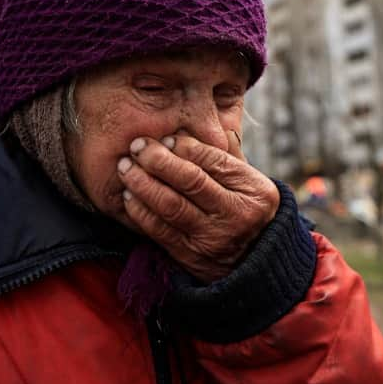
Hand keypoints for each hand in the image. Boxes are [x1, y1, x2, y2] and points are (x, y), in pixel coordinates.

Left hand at [116, 131, 279, 282]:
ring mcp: (212, 239)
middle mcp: (235, 215)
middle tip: (137, 146)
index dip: (185, 147)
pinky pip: (159, 231)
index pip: (214, 161)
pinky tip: (129, 195)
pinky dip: (140, 211)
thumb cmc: (246, 210)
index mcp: (254, 191)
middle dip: (158, 160)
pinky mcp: (190, 257)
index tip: (164, 138)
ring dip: (142, 183)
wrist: (256, 263)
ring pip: (170, 206)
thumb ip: (229, 155)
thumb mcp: (250, 182)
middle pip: (190, 181)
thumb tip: (206, 120)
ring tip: (126, 167)